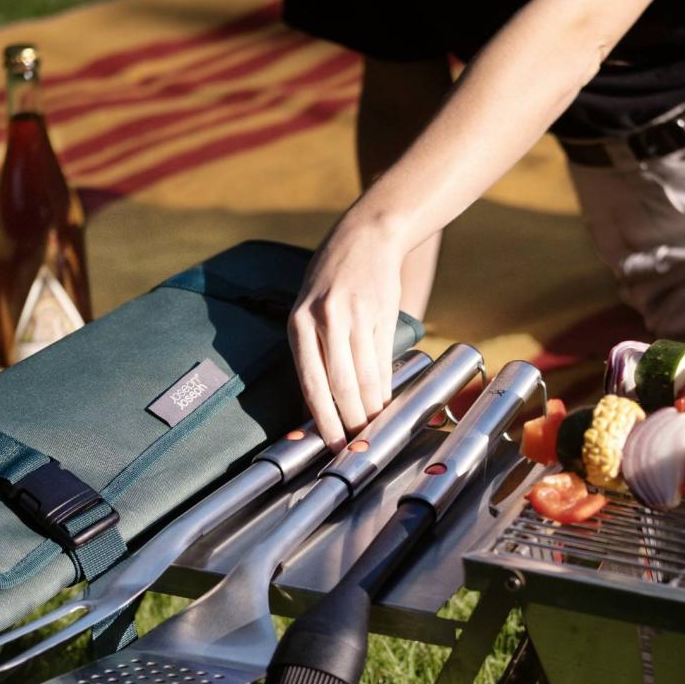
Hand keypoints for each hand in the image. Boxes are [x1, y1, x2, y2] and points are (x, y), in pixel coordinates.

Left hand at [289, 212, 404, 449]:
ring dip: (372, 408)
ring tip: (374, 430)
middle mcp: (325, 320)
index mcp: (299, 323)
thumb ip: (313, 349)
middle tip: (358, 447)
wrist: (368, 236)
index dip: (324, 419)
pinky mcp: (382, 314)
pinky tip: (386, 402)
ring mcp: (355, 316)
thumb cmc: (332, 277)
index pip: (312, 383)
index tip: (332, 445)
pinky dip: (385, 386)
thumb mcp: (310, 308)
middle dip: (352, 421)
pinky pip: (384, 360)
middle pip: (341, 385)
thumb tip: (322, 402)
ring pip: (366, 376)